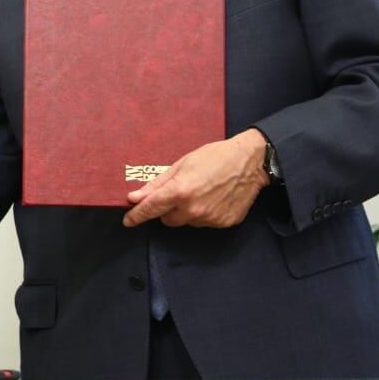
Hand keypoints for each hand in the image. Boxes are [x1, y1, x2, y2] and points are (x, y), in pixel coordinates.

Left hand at [122, 128, 268, 228]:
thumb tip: (135, 198)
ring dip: (187, 211)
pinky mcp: (224, 223)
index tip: (128, 221)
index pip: (150, 209)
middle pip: (167, 219)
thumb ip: (157, 184)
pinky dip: (204, 213)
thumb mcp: (181, 165)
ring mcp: (210, 219)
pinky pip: (205, 222)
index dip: (136, 216)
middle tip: (179, 192)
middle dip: (167, 209)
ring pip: (187, 222)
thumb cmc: (214, 157)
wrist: (250, 161)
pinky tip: (214, 198)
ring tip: (201, 192)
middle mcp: (193, 209)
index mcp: (180, 192)